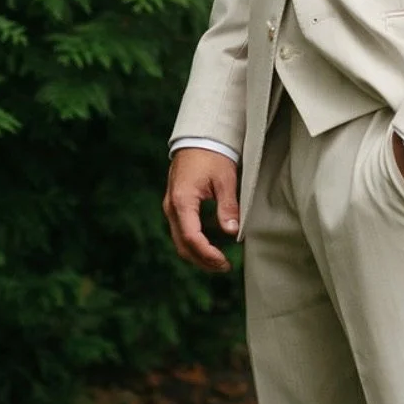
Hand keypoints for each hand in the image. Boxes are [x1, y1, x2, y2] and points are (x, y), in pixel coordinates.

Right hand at [163, 148, 239, 271]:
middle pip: (182, 245)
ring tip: (219, 262)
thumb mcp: (225, 179)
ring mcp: (170, 207)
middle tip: (224, 267)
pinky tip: (209, 247)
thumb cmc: (212, 155)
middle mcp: (171, 207)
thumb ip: (227, 206)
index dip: (207, 254)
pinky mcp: (174, 205)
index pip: (191, 237)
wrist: (197, 136)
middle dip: (202, 260)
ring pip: (179, 241)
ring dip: (197, 254)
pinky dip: (193, 243)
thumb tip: (233, 232)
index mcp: (182, 201)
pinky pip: (180, 231)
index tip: (224, 262)